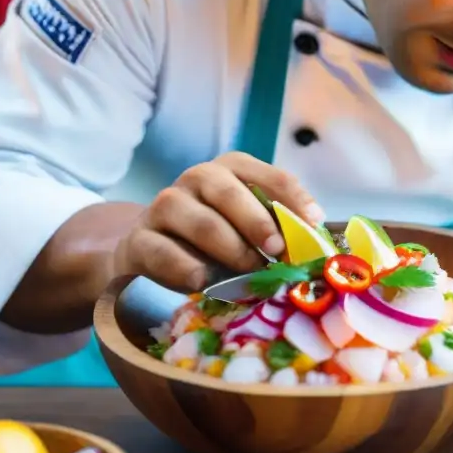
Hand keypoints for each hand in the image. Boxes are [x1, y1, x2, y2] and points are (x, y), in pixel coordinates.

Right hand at [113, 152, 322, 291]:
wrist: (151, 251)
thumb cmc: (215, 237)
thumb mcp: (247, 226)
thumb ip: (276, 227)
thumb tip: (313, 243)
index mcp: (232, 169)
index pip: (270, 177)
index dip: (294, 199)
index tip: (313, 223)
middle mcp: (197, 178)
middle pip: (229, 192)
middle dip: (257, 222)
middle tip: (276, 250)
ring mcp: (165, 205)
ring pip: (201, 222)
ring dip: (230, 249)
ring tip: (248, 272)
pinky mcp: (139, 239)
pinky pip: (164, 252)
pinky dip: (187, 269)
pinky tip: (203, 282)